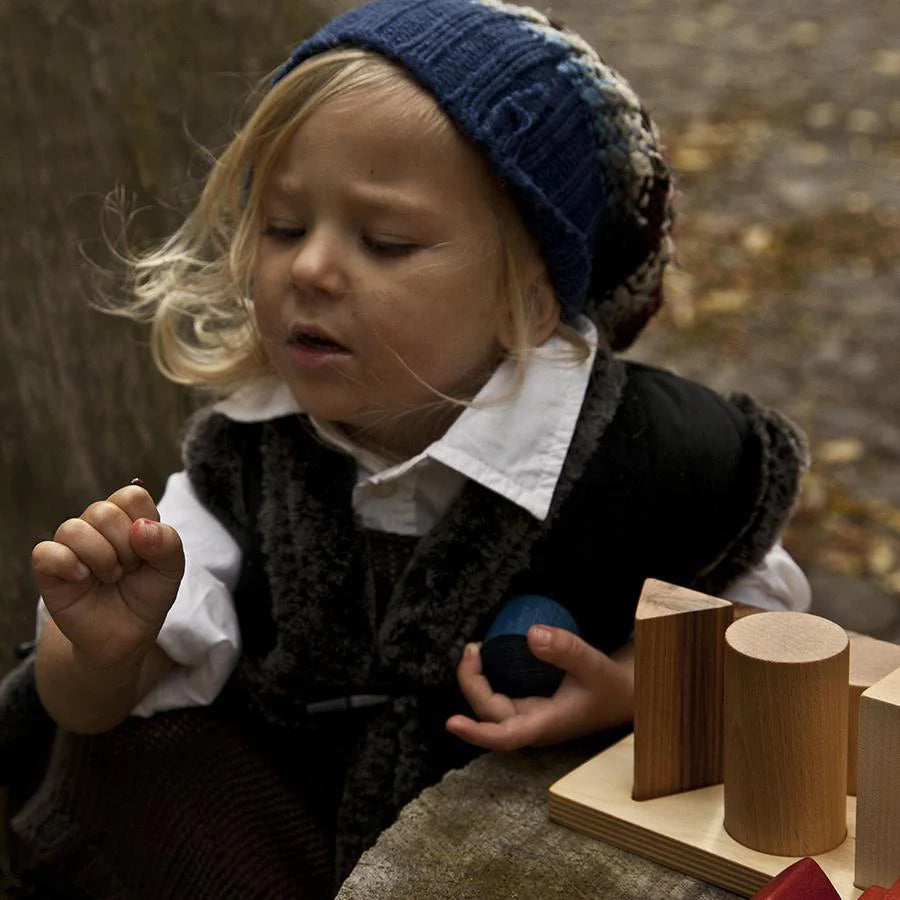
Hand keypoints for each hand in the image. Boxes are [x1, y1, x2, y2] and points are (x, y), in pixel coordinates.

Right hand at [32, 483, 183, 670]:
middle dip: (125, 547)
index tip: (148, 551)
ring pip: (74, 528)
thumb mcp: (171, 569)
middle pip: (104, 511)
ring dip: (101, 558)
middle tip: (129, 569)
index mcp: (128, 518)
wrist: (127, 634)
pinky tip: (83, 579)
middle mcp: (97, 526)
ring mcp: (71, 545)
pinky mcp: (49, 569)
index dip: (145, 524)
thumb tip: (141, 527)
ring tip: (111, 577)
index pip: (132, 496)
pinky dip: (69, 565)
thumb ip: (167, 543)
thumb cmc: (147, 595)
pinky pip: (46, 552)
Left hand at [445, 626, 633, 750]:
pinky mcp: (529, 707)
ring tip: (475, 650)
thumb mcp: (593, 664)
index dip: (476, 733)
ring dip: (476, 682)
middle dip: (471, 684)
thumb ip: (566, 649)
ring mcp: (529, 717)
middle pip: (489, 714)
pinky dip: (487, 679)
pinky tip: (488, 656)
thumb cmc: (609, 685)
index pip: (504, 736)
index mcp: (546, 724)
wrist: (623, 695)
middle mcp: (532, 725)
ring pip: (490, 707)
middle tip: (473, 648)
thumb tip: (531, 633)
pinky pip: (499, 697)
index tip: (451, 722)